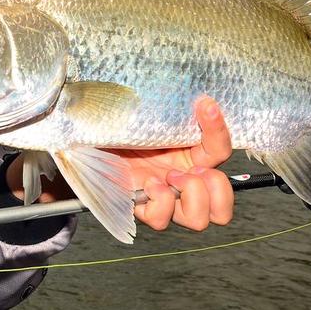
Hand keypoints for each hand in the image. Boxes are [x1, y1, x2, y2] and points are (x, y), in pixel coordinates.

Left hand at [109, 96, 233, 231]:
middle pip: (222, 208)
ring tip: (169, 175)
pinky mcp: (141, 206)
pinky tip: (147, 183)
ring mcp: (164, 196)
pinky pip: (161, 220)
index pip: (220, 150)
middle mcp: (182, 179)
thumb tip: (197, 89)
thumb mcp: (145, 107)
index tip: (205, 105)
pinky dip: (160, 202)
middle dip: (217, 188)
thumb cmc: (117, 118)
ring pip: (199, 220)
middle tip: (193, 169)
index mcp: (191, 154)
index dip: (219, 131)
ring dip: (191, 196)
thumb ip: (171, 103)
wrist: (87, 133)